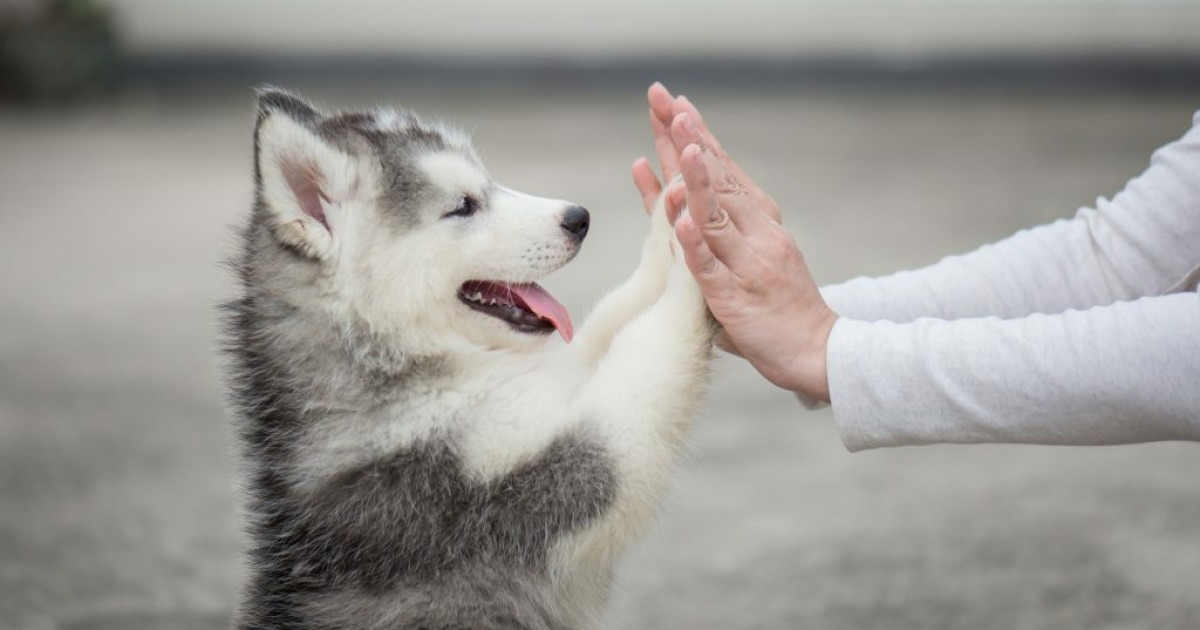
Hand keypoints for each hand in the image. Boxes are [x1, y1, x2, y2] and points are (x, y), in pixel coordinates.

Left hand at [632, 83, 838, 401]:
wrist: (819, 349)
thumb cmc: (780, 305)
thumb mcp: (754, 256)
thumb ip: (720, 232)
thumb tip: (684, 207)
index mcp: (759, 221)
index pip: (723, 170)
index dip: (698, 136)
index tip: (676, 104)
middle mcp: (756, 233)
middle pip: (716, 179)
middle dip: (688, 139)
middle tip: (667, 101)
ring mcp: (746, 263)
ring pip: (715, 215)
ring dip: (696, 178)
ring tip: (679, 144)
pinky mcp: (734, 297)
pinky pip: (709, 267)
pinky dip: (694, 244)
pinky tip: (680, 221)